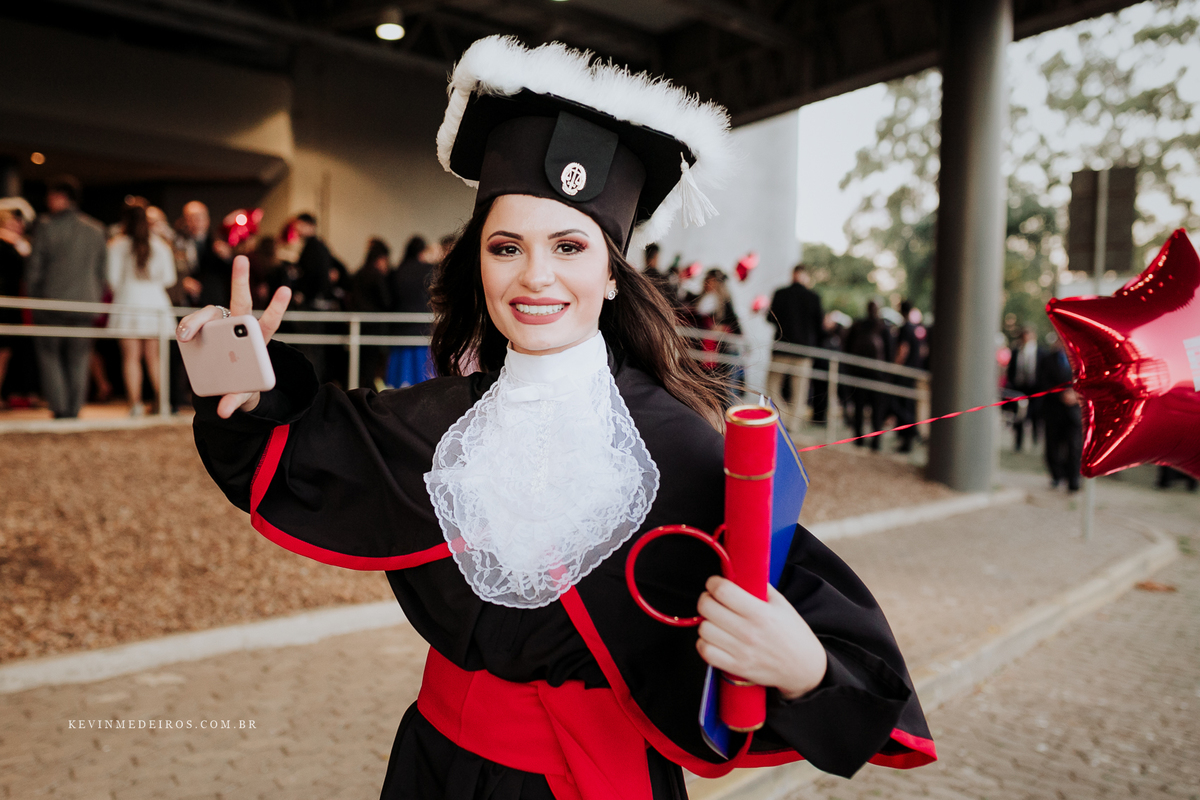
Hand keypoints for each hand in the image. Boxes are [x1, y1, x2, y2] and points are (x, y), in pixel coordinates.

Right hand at [176, 255, 290, 418]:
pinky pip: (194, 325)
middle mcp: (239, 329)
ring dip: (199, 318)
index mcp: (257, 343)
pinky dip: (188, 327)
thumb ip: (236, 401)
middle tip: (241, 259)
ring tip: (187, 334)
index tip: (286, 289)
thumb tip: (225, 411)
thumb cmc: (240, 387)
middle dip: (240, 280)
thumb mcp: (242, 396)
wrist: (223, 387)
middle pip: (240, 302)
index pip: (269, 324)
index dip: (277, 308)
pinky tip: (183, 336)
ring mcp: (219, 328)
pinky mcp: (201, 333)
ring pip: (211, 313)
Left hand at [696, 576, 826, 700]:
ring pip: (704, 629)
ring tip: (715, 621)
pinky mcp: (736, 667)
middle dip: (706, 599)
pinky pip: (706, 652)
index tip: (714, 584)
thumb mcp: (783, 605)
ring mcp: (741, 651)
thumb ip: (761, 587)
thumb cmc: (794, 634)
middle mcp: (748, 631)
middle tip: (712, 600)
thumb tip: (741, 573)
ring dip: (706, 622)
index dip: (713, 583)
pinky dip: (704, 643)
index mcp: (760, 612)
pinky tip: (714, 639)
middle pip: (707, 608)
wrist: (804, 669)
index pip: (723, 591)